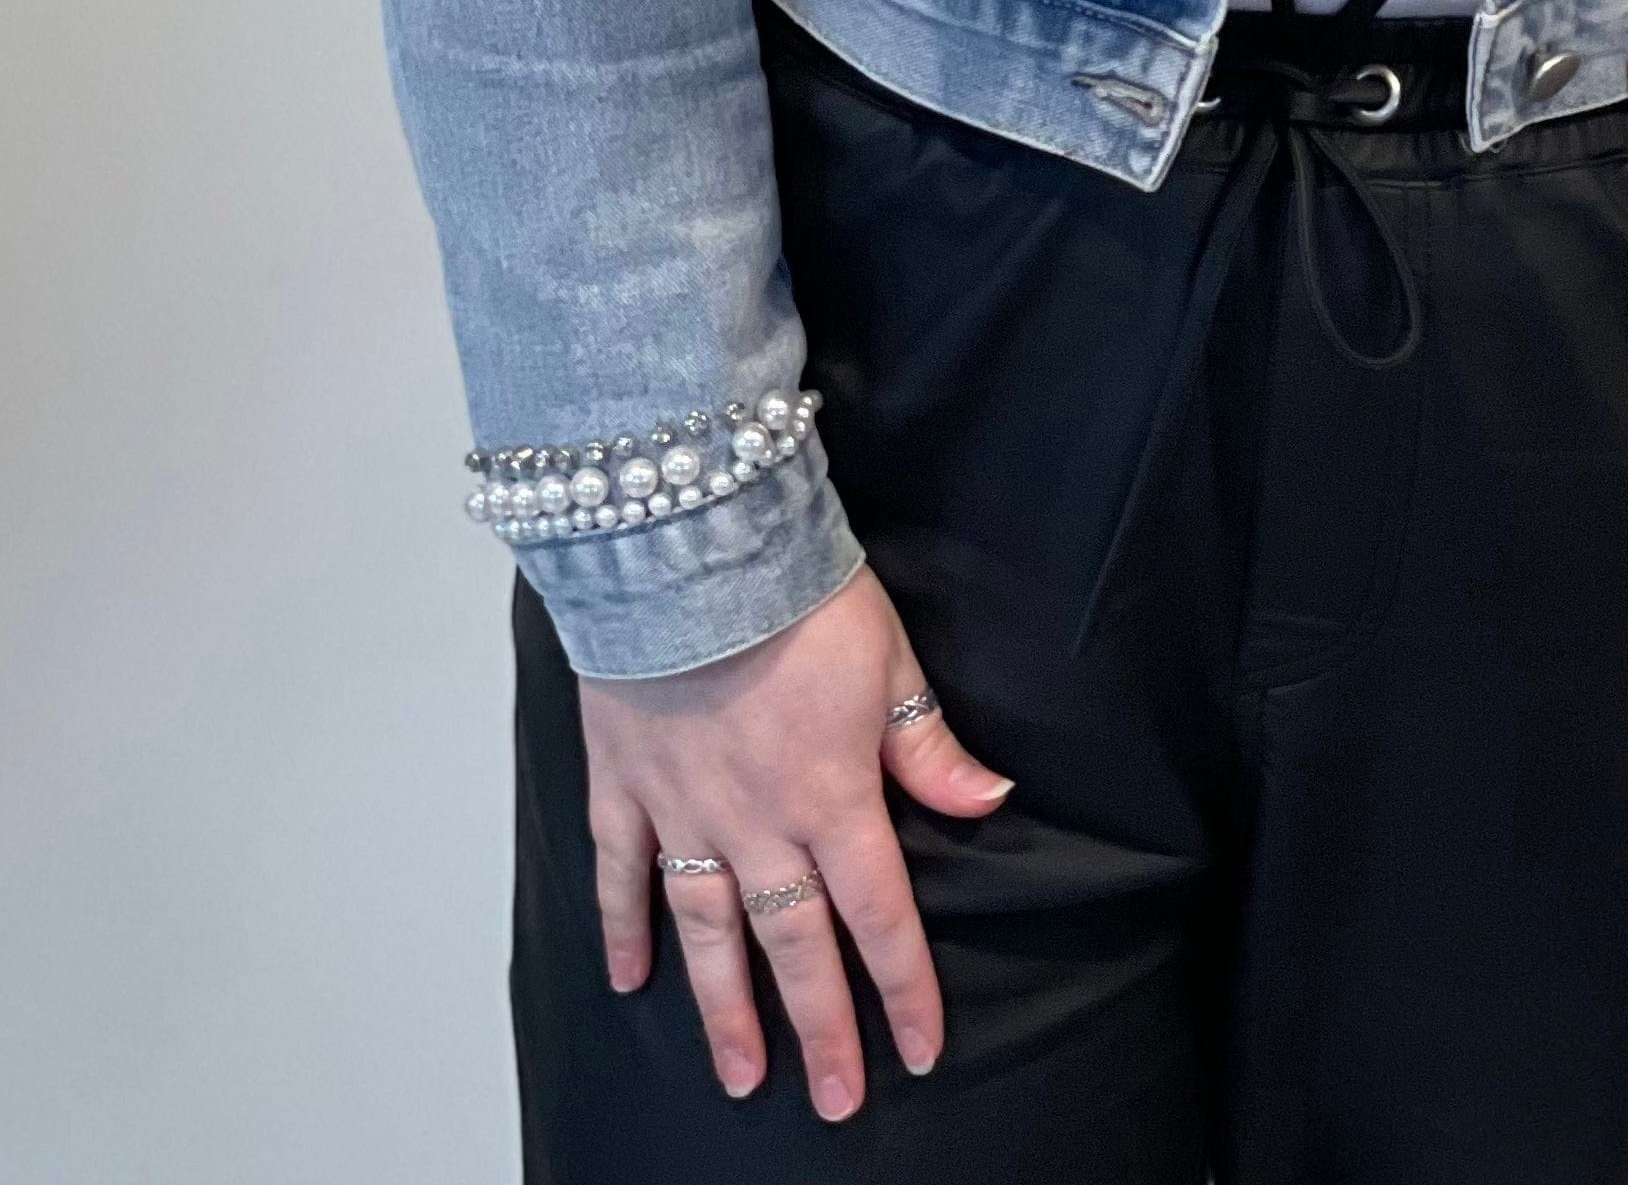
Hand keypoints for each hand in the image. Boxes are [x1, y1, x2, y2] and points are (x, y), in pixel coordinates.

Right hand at [581, 560, 1011, 1116]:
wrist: (687, 544)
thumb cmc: (797, 591)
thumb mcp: (888, 658)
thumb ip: (927, 745)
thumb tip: (989, 800)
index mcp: (832, 794)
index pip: (878, 914)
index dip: (902, 987)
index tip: (920, 1049)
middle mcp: (757, 822)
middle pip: (794, 946)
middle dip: (821, 1029)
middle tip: (833, 1101)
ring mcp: (683, 809)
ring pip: (708, 933)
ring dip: (725, 1010)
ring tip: (741, 1076)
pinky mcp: (622, 783)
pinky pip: (620, 872)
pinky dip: (621, 928)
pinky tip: (627, 981)